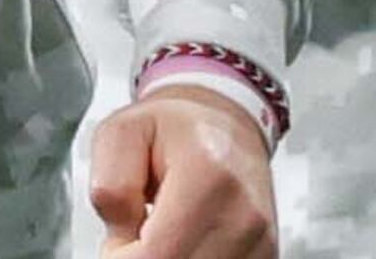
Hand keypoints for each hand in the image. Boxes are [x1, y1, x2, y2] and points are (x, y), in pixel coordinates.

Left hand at [88, 90, 277, 258]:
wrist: (225, 129)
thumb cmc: (176, 131)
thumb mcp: (122, 131)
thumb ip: (111, 185)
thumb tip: (122, 235)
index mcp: (208, 176)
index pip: (159, 254)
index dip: (123, 257)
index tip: (118, 240)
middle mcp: (244, 215)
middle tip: (135, 237)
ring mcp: (260, 242)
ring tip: (160, 236)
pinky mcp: (265, 257)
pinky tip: (182, 243)